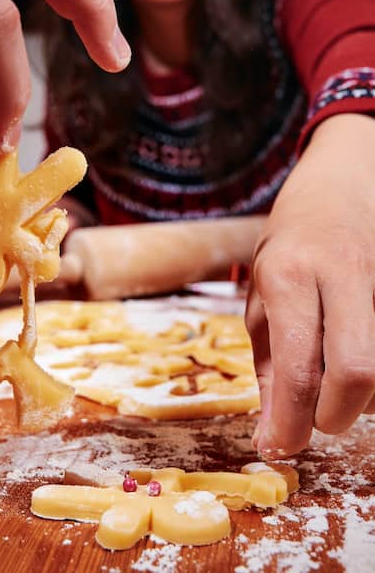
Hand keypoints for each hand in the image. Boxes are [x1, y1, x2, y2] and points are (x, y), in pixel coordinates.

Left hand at [247, 114, 374, 457]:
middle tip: (318, 417)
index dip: (291, 423)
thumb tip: (274, 429)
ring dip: (362, 394)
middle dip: (337, 415)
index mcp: (289, 274)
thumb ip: (269, 357)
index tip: (280, 447)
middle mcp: (340, 272)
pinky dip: (374, 370)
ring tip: (335, 375)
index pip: (297, 367)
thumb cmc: (295, 235)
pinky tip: (353, 350)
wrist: (345, 178)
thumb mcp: (262, 287)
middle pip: (358, 373)